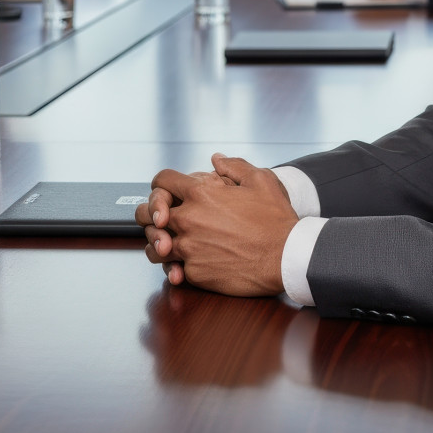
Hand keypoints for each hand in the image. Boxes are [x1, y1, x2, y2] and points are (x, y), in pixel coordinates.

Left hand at [136, 155, 297, 295]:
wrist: (285, 256)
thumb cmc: (275, 218)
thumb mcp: (260, 180)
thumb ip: (234, 166)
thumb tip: (216, 159)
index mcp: (201, 194)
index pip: (161, 181)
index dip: (162, 183)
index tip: (167, 191)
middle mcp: (188, 220)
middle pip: (146, 214)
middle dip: (152, 214)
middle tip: (161, 219)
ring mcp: (189, 248)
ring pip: (154, 246)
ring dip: (159, 243)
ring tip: (170, 243)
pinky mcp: (195, 273)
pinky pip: (172, 268)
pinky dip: (176, 266)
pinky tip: (186, 263)